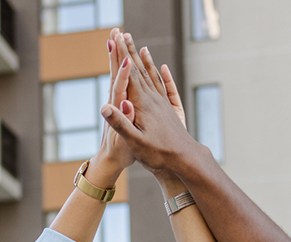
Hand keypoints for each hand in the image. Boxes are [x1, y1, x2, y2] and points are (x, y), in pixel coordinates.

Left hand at [86, 28, 135, 185]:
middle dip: (115, 53)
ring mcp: (117, 103)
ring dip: (117, 55)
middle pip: (114, 73)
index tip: (126, 57)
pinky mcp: (121, 105)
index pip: (119, 87)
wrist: (109, 162)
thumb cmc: (120, 155)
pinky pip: (123, 81)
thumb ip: (124, 122)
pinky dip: (123, 69)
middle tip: (115, 32)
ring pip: (117, 74)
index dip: (123, 72)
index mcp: (117, 111)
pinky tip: (127, 61)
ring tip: (117, 38)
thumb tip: (124, 105)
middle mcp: (115, 102)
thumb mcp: (125, 141)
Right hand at [102, 33, 202, 178]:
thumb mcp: (135, 142)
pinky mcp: (170, 110)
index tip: (113, 37)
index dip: (119, 55)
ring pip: (152, 76)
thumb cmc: (159, 154)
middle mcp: (154, 99)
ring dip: (144, 61)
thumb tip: (104, 107)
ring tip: (140, 46)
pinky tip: (162, 68)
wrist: (186, 160)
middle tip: (121, 33)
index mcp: (142, 104)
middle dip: (129, 51)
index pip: (128, 74)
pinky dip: (162, 75)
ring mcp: (163, 104)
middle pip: (139, 70)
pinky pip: (166, 87)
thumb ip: (120, 123)